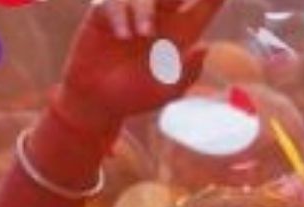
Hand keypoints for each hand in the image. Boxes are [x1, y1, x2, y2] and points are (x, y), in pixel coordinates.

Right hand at [58, 0, 223, 133]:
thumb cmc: (137, 96)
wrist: (99, 100)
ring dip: (146, 9)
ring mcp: (132, 13)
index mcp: (182, 34)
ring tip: (144, 33)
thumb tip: (204, 48)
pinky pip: (113, 3)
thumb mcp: (167, 91)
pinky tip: (123, 35)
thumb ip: (187, 72)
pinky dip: (120, 14)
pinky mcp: (105, 14)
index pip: (204, 7)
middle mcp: (160, 18)